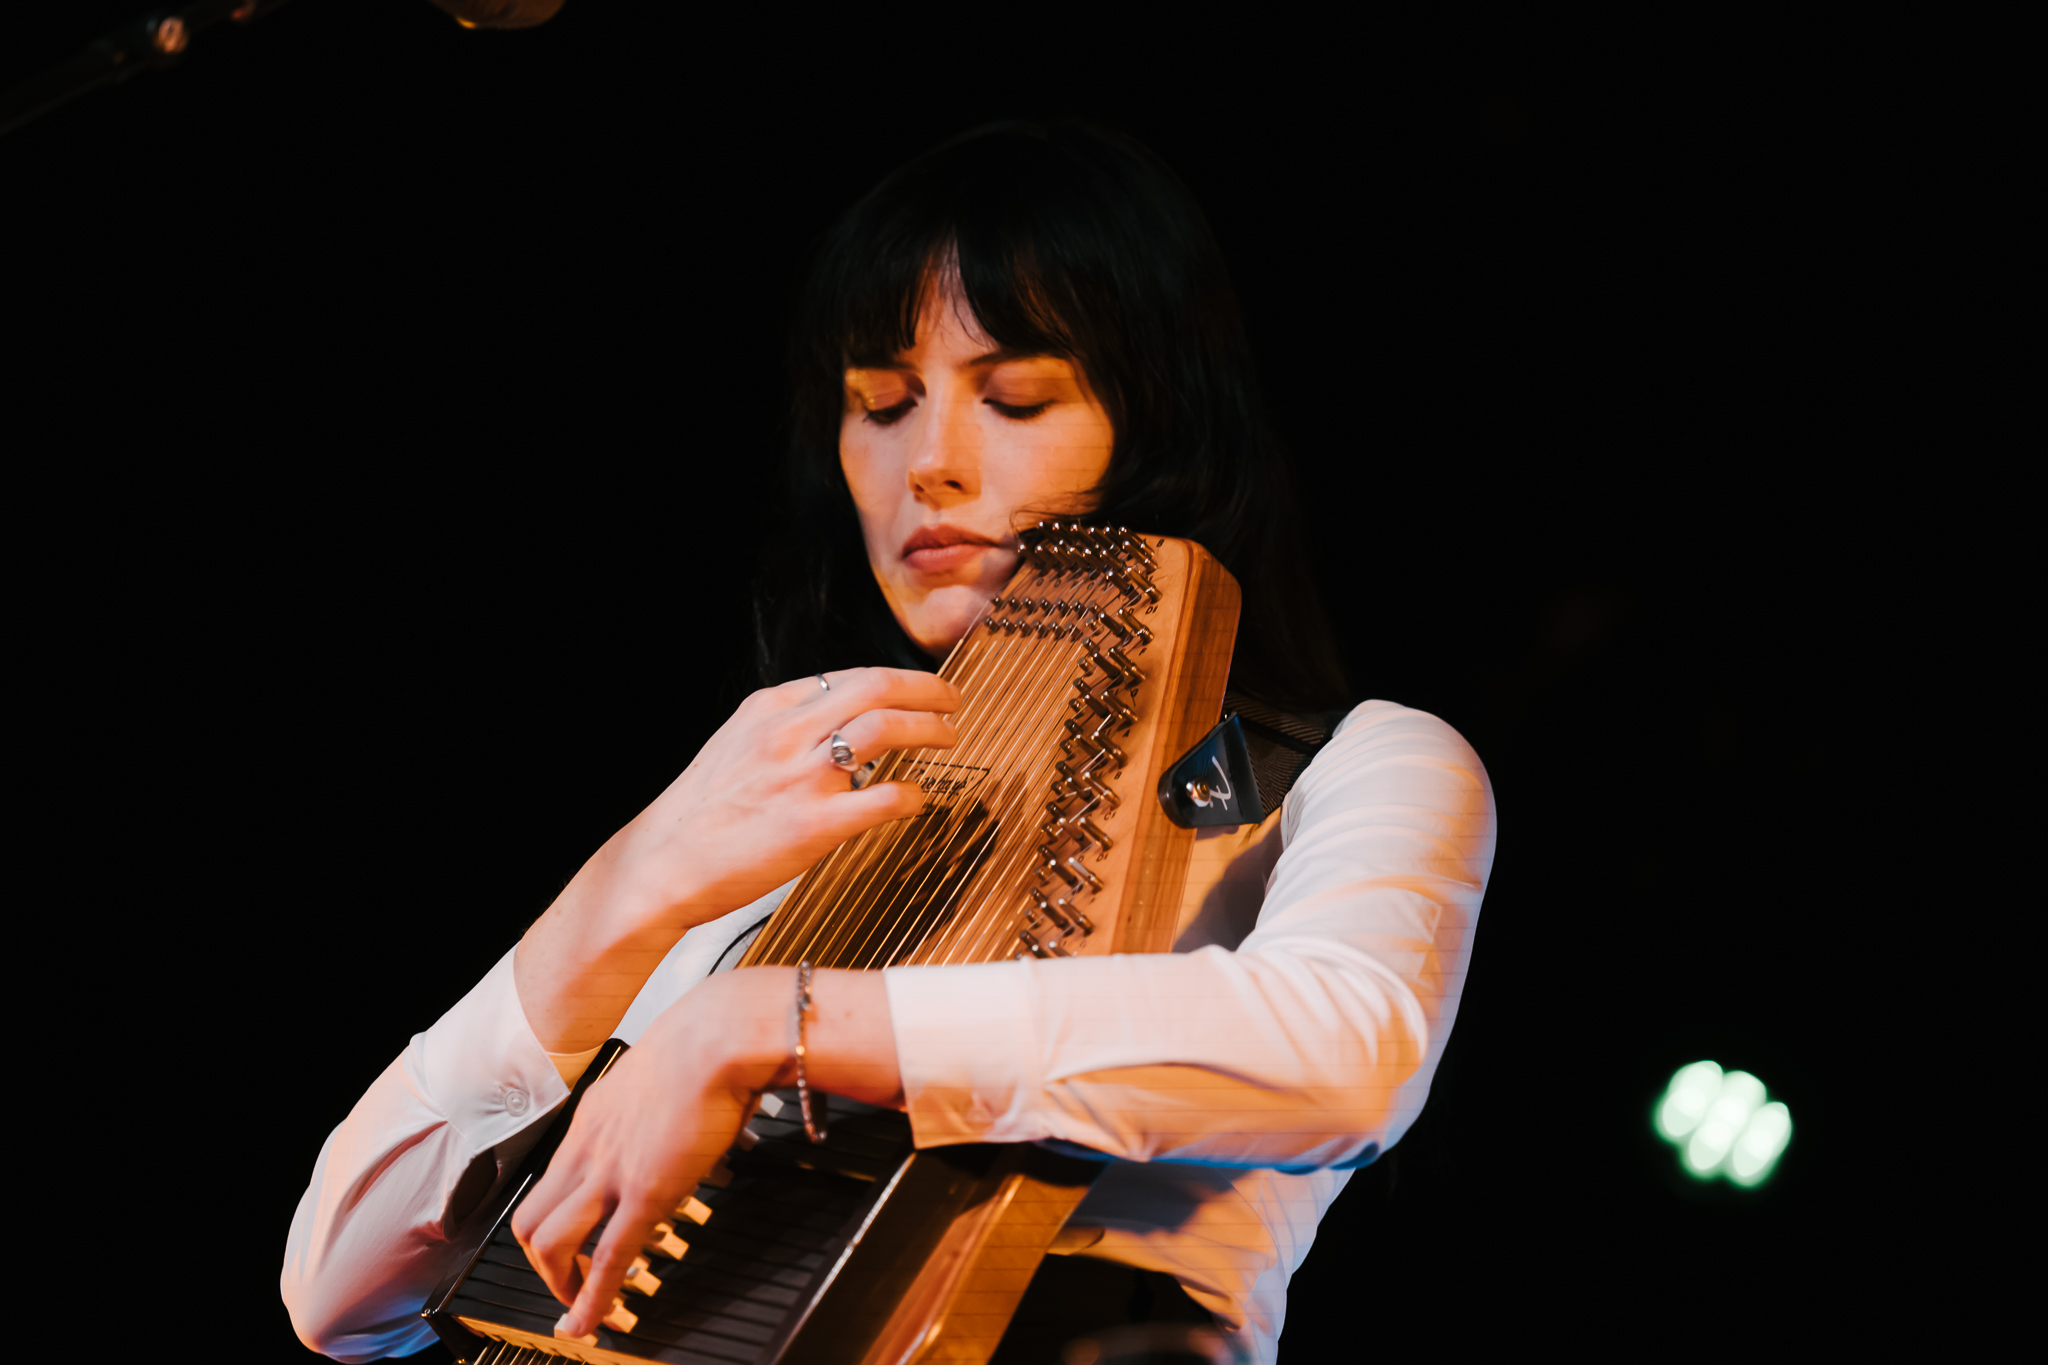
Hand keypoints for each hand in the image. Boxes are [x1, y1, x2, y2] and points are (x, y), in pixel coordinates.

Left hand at [509, 967, 902, 1339]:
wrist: (723, 1032)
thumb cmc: (711, 1040)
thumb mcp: (667, 1070)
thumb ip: (663, 1102)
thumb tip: (684, 1118)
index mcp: (595, 1115)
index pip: (552, 1179)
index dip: (555, 1219)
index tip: (570, 1241)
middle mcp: (588, 1145)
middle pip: (530, 1218)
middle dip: (541, 1263)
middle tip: (564, 1284)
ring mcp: (610, 1170)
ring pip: (549, 1242)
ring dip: (559, 1283)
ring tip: (577, 1310)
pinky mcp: (644, 1192)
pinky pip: (608, 1257)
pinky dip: (594, 1298)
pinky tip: (593, 1321)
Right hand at [600, 667, 957, 935]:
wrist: (660, 866)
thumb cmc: (697, 816)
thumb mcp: (734, 746)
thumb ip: (783, 730)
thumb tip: (834, 722)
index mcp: (768, 710)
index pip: (850, 675)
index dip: (897, 679)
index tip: (919, 689)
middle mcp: (787, 734)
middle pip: (877, 687)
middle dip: (928, 689)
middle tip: (953, 701)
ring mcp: (802, 778)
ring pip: (887, 728)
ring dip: (929, 729)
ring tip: (948, 739)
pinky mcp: (813, 827)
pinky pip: (884, 799)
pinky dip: (913, 795)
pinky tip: (918, 798)